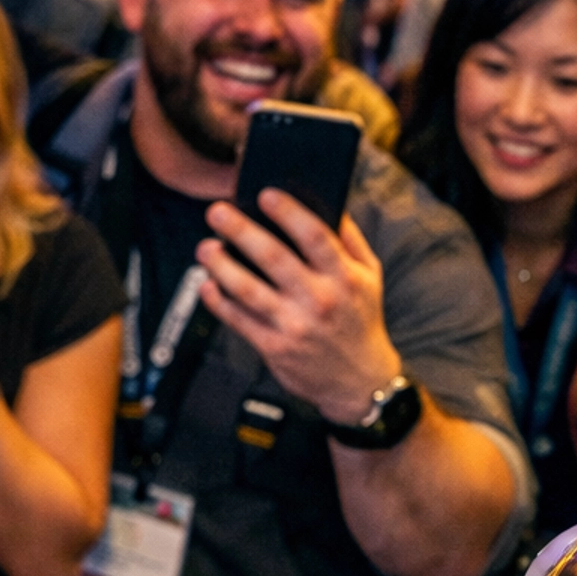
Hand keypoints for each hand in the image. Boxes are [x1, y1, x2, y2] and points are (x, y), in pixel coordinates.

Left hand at [198, 192, 404, 427]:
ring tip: (206, 248)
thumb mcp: (370, 277)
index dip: (288, 213)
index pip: (315, 236)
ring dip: (221, 266)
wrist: (360, 381)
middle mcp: (320, 300)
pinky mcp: (275, 348)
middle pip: (274, 258)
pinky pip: (239, 320)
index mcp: (344, 277)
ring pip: (248, 290)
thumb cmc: (362, 320)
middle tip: (217, 212)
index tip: (265, 194)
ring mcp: (295, 326)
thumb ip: (350, 240)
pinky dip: (218, 301)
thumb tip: (329, 202)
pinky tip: (207, 284)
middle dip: (241, 231)